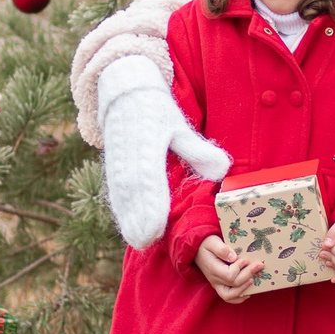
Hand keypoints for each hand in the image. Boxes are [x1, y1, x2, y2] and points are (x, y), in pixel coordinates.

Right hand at [97, 57, 229, 249]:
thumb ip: (197, 151)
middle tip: (147, 242)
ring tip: (139, 242)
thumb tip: (222, 170)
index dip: (151, 203)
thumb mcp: (178, 125)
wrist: (123, 92)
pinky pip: (116, 190)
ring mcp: (117, 161)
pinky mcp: (112, 165)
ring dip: (129, 218)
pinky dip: (122, 209)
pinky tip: (129, 227)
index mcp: (146, 143)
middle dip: (139, 217)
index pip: (149, 178)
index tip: (156, 224)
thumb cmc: (156, 111)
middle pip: (133, 192)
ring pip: (122, 194)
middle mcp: (128, 155)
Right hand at [196, 235, 261, 302]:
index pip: (229, 275)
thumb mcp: (212, 242)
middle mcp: (214, 279)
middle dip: (248, 275)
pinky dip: (239, 297)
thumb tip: (234, 258)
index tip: (245, 259)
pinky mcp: (220, 286)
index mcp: (213, 268)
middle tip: (259, 265)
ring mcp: (217, 285)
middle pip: (233, 284)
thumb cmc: (207, 244)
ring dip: (244, 289)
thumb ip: (222, 249)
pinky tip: (249, 290)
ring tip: (254, 279)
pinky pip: (229, 298)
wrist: (197, 251)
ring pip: (230, 296)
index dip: (239, 268)